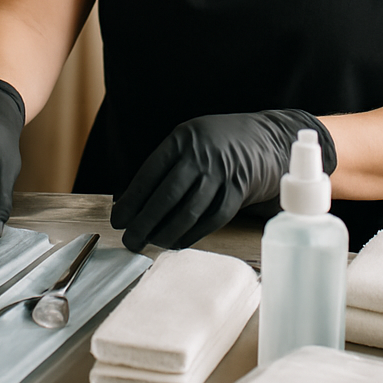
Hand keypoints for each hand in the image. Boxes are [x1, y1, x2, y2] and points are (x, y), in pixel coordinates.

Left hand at [110, 109, 335, 251]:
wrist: (264, 138)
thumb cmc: (216, 142)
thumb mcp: (188, 140)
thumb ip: (163, 165)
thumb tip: (127, 198)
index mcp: (181, 139)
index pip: (150, 173)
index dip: (132, 199)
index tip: (118, 219)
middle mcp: (201, 154)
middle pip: (167, 195)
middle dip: (144, 221)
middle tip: (129, 240)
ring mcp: (221, 173)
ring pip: (189, 210)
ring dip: (167, 231)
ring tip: (151, 243)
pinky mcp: (238, 190)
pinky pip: (212, 218)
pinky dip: (193, 233)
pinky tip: (178, 242)